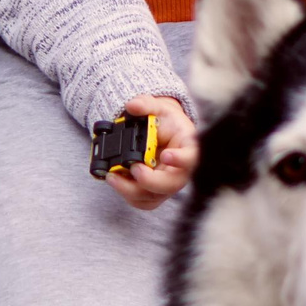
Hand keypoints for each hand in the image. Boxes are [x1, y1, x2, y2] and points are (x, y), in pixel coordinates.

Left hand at [106, 95, 198, 209]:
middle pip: (172, 184)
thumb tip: (132, 106)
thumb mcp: (158, 107)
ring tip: (113, 177)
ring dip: (132, 191)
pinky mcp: (155, 192)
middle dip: (150, 181)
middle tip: (134, 169)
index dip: (181, 160)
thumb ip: (146, 104)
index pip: (192, 157)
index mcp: (188, 147)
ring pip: (155, 197)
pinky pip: (143, 201)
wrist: (161, 132)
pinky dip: (127, 194)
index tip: (166, 155)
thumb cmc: (165, 121)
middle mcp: (181, 170)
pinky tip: (116, 180)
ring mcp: (168, 183)